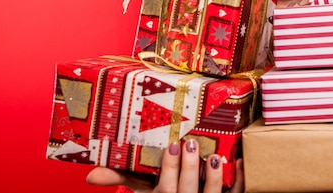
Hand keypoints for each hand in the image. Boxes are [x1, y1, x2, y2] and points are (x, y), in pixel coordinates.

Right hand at [86, 139, 244, 192]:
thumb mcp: (144, 192)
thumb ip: (121, 180)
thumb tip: (90, 177)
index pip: (165, 190)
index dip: (170, 169)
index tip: (173, 146)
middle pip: (187, 192)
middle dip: (189, 168)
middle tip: (190, 144)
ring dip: (215, 177)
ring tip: (215, 157)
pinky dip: (241, 178)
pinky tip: (242, 161)